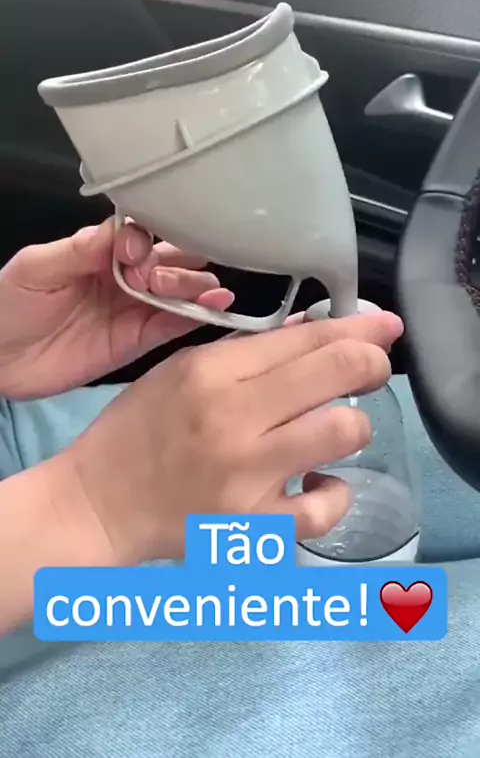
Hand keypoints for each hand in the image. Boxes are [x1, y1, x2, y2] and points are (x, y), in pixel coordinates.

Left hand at [0, 218, 232, 398]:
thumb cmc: (9, 303)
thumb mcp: (37, 266)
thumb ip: (81, 248)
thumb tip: (128, 233)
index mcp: (102, 250)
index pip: (142, 234)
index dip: (148, 240)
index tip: (135, 256)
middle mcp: (126, 276)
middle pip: (171, 260)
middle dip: (178, 263)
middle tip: (156, 280)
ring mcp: (135, 309)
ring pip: (180, 291)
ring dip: (193, 286)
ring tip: (195, 291)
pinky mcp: (139, 342)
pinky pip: (173, 326)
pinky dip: (198, 315)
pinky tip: (218, 305)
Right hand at [66, 311, 402, 564]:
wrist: (99, 505)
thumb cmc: (137, 431)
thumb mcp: (179, 370)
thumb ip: (245, 352)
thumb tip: (312, 333)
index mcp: (210, 372)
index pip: (304, 337)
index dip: (359, 327)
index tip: (384, 326)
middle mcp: (233, 419)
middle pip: (338, 372)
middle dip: (372, 363)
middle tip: (372, 368)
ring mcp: (247, 476)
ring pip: (344, 432)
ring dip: (353, 425)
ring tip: (336, 428)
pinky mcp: (253, 527)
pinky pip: (325, 509)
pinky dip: (333, 494)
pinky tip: (319, 483)